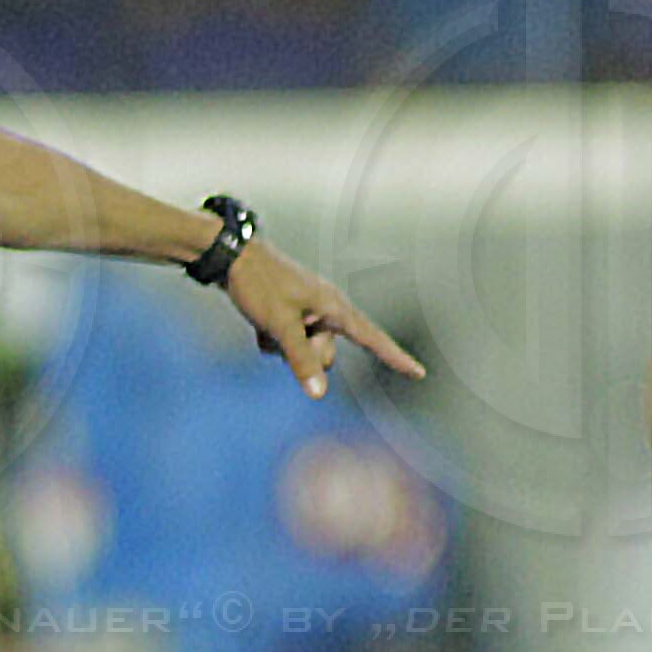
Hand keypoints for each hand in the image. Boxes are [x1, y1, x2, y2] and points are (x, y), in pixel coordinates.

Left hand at [222, 245, 425, 397]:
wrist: (232, 257)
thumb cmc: (259, 286)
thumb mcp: (280, 326)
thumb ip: (300, 360)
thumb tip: (319, 394)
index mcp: (334, 308)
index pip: (372, 339)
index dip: (396, 358)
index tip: (420, 373)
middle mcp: (327, 311)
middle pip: (325, 357)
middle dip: (303, 354)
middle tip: (280, 327)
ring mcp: (309, 315)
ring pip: (304, 354)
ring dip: (284, 348)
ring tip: (267, 321)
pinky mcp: (292, 318)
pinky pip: (288, 347)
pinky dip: (273, 341)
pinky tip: (260, 323)